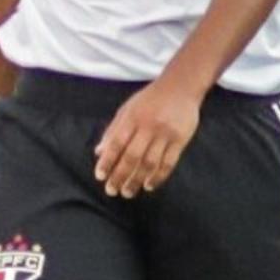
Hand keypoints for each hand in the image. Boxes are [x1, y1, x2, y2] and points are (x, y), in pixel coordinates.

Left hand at [93, 80, 201, 197]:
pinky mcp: (180, 140)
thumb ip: (113, 130)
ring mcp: (166, 134)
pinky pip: (168, 163)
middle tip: (112, 190)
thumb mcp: (127, 109)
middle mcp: (148, 126)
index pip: (116, 143)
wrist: (181, 86)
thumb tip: (99, 152)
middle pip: (132, 157)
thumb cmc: (150, 99)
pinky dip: (158, 177)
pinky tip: (149, 186)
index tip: (100, 176)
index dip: (107, 161)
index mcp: (132, 118)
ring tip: (127, 192)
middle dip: (120, 176)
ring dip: (137, 180)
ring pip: (150, 163)